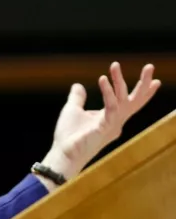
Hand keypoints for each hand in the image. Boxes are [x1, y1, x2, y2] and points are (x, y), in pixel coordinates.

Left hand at [44, 62, 160, 180]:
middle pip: (134, 101)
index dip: (143, 92)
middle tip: (150, 66)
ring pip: (123, 100)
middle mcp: (116, 121)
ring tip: (115, 65)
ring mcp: (112, 125)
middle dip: (143, 84)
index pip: (130, 102)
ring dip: (119, 81)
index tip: (155, 80)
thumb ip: (78, 98)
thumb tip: (78, 85)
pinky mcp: (105, 128)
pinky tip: (102, 78)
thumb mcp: (73, 110)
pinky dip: (107, 92)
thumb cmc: (69, 135)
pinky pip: (110, 106)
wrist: (62, 153)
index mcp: (111, 117)